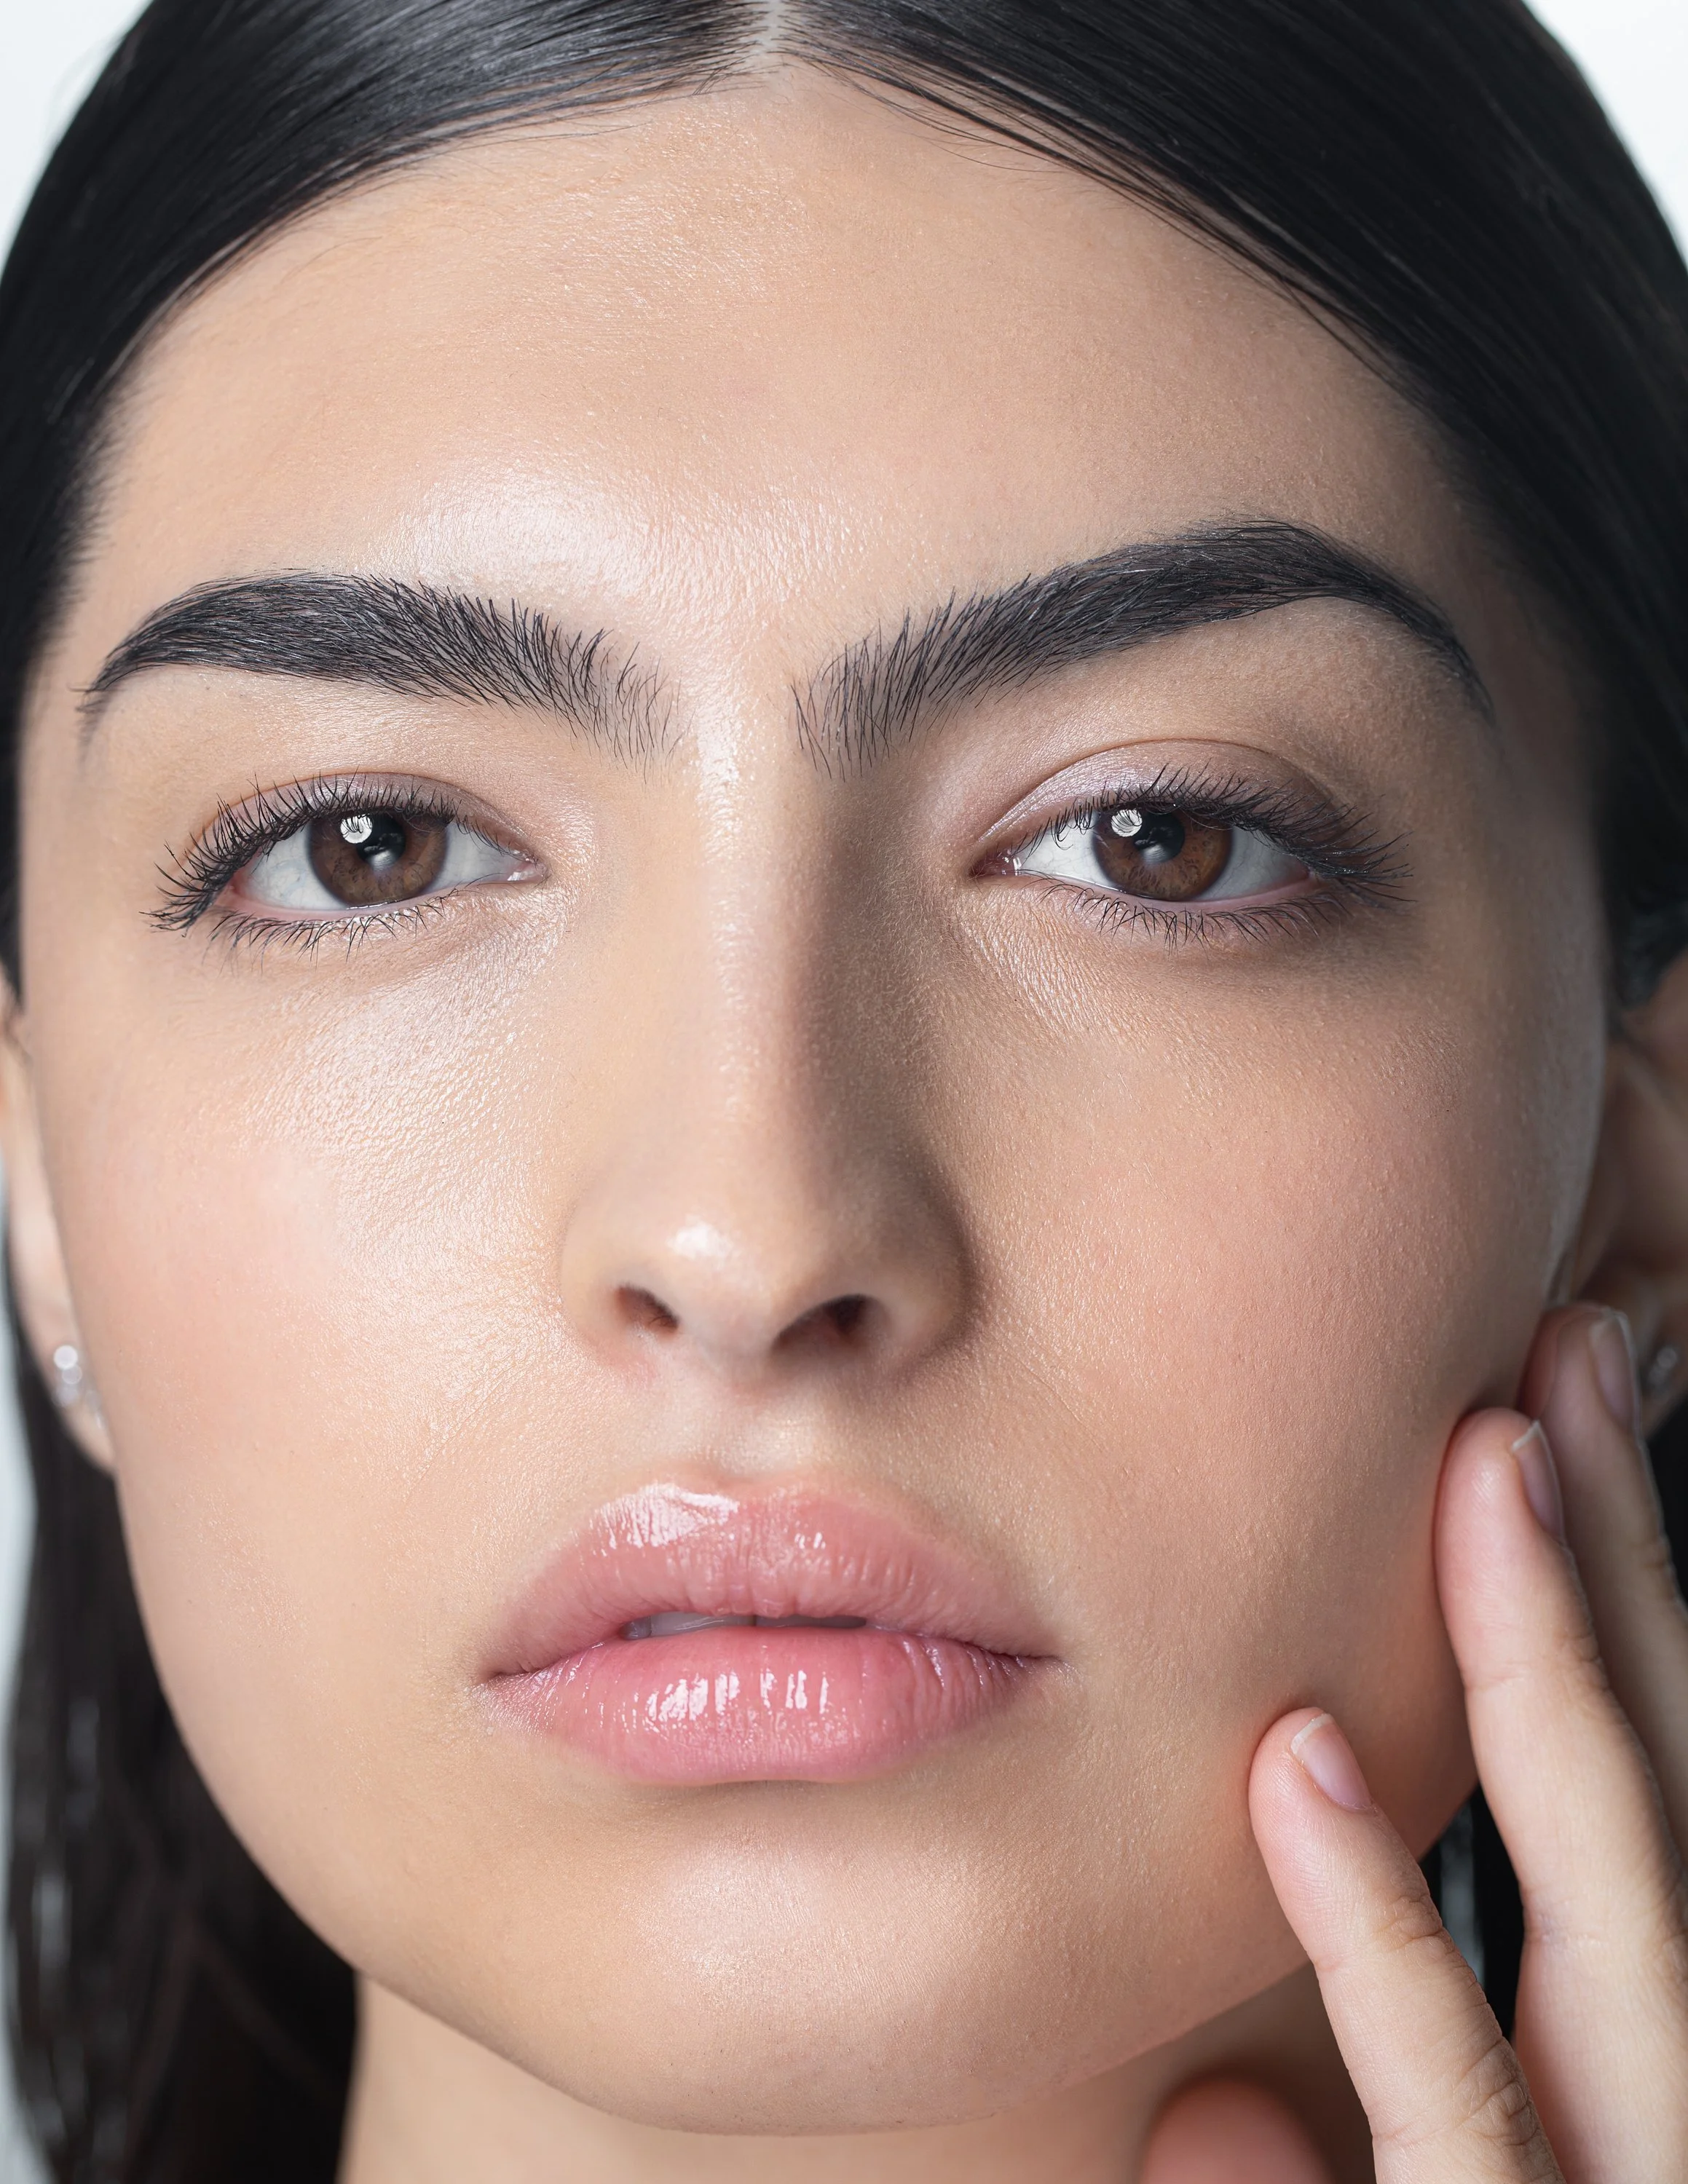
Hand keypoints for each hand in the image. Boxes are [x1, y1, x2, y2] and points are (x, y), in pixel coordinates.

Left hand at [1144, 1305, 1687, 2180]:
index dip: (1611, 1616)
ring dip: (1547, 1666)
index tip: (1554, 1427)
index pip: (1638, 1809)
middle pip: (1654, 1798)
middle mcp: (1658, 2112)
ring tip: (1489, 1461)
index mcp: (1626, 2097)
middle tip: (1568, 1350)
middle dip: (1617, 1571)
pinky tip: (1303, 1759)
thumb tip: (1219, 2107)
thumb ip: (1330, 2171)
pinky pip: (1456, 2102)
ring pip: (1617, 1899)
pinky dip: (1378, 1929)